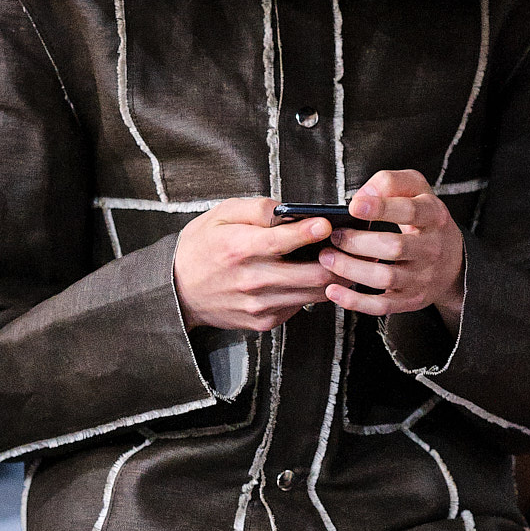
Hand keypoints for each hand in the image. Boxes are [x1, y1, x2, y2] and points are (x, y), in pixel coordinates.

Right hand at [174, 198, 331, 332]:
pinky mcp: (263, 321)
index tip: (327, 224)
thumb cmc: (202, 247)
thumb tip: (290, 211)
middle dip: (339, 260)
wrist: (178, 290)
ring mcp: (259, 305)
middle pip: (312, 274)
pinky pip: (298, 307)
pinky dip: (310, 293)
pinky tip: (312, 279)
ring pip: (313, 294)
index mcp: (240, 248)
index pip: (283, 240)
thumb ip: (257, 209)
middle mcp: (252, 279)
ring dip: (333, 279)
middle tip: (351, 248)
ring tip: (343, 262)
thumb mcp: (221, 214)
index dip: (310, 231)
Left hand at [318, 169, 465, 331]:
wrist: (454, 262)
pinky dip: (355, 301)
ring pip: (385, 278)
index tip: (354, 207)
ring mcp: (423, 277)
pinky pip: (382, 305)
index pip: (410, 210)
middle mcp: (432, 248)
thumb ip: (391, 182)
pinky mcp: (412, 300)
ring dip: (350, 269)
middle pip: (395, 247)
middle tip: (334, 236)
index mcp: (434, 216)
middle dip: (357, 242)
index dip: (380, 208)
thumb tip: (362, 195)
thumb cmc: (426, 219)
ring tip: (327, 257)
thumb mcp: (417, 189)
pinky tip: (333, 290)